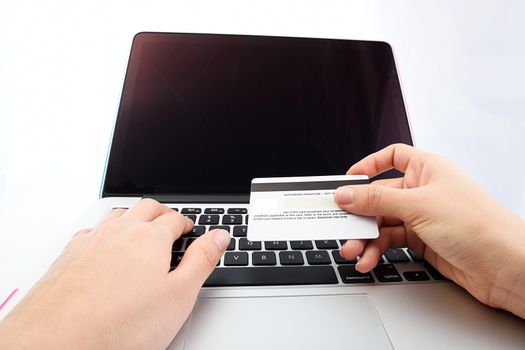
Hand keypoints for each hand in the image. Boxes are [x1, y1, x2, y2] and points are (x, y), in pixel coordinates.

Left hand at [0, 199, 230, 348]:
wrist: (58, 342)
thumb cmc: (118, 325)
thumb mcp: (179, 295)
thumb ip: (202, 260)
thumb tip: (220, 236)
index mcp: (150, 238)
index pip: (175, 219)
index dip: (186, 223)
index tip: (190, 229)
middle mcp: (119, 232)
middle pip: (146, 208)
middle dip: (162, 212)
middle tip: (170, 222)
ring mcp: (91, 241)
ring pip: (117, 215)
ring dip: (133, 217)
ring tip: (140, 229)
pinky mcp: (69, 255)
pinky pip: (91, 230)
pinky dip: (105, 231)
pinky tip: (104, 246)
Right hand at [334, 144, 524, 317]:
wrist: (506, 266)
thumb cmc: (479, 225)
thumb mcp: (419, 206)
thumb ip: (377, 200)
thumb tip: (346, 193)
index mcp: (427, 169)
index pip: (393, 157)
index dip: (369, 166)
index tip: (347, 180)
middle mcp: (423, 191)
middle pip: (380, 197)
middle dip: (359, 214)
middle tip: (342, 226)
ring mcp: (422, 217)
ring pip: (382, 223)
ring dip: (365, 238)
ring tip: (353, 251)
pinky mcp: (422, 241)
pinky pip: (390, 241)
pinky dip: (377, 251)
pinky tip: (369, 259)